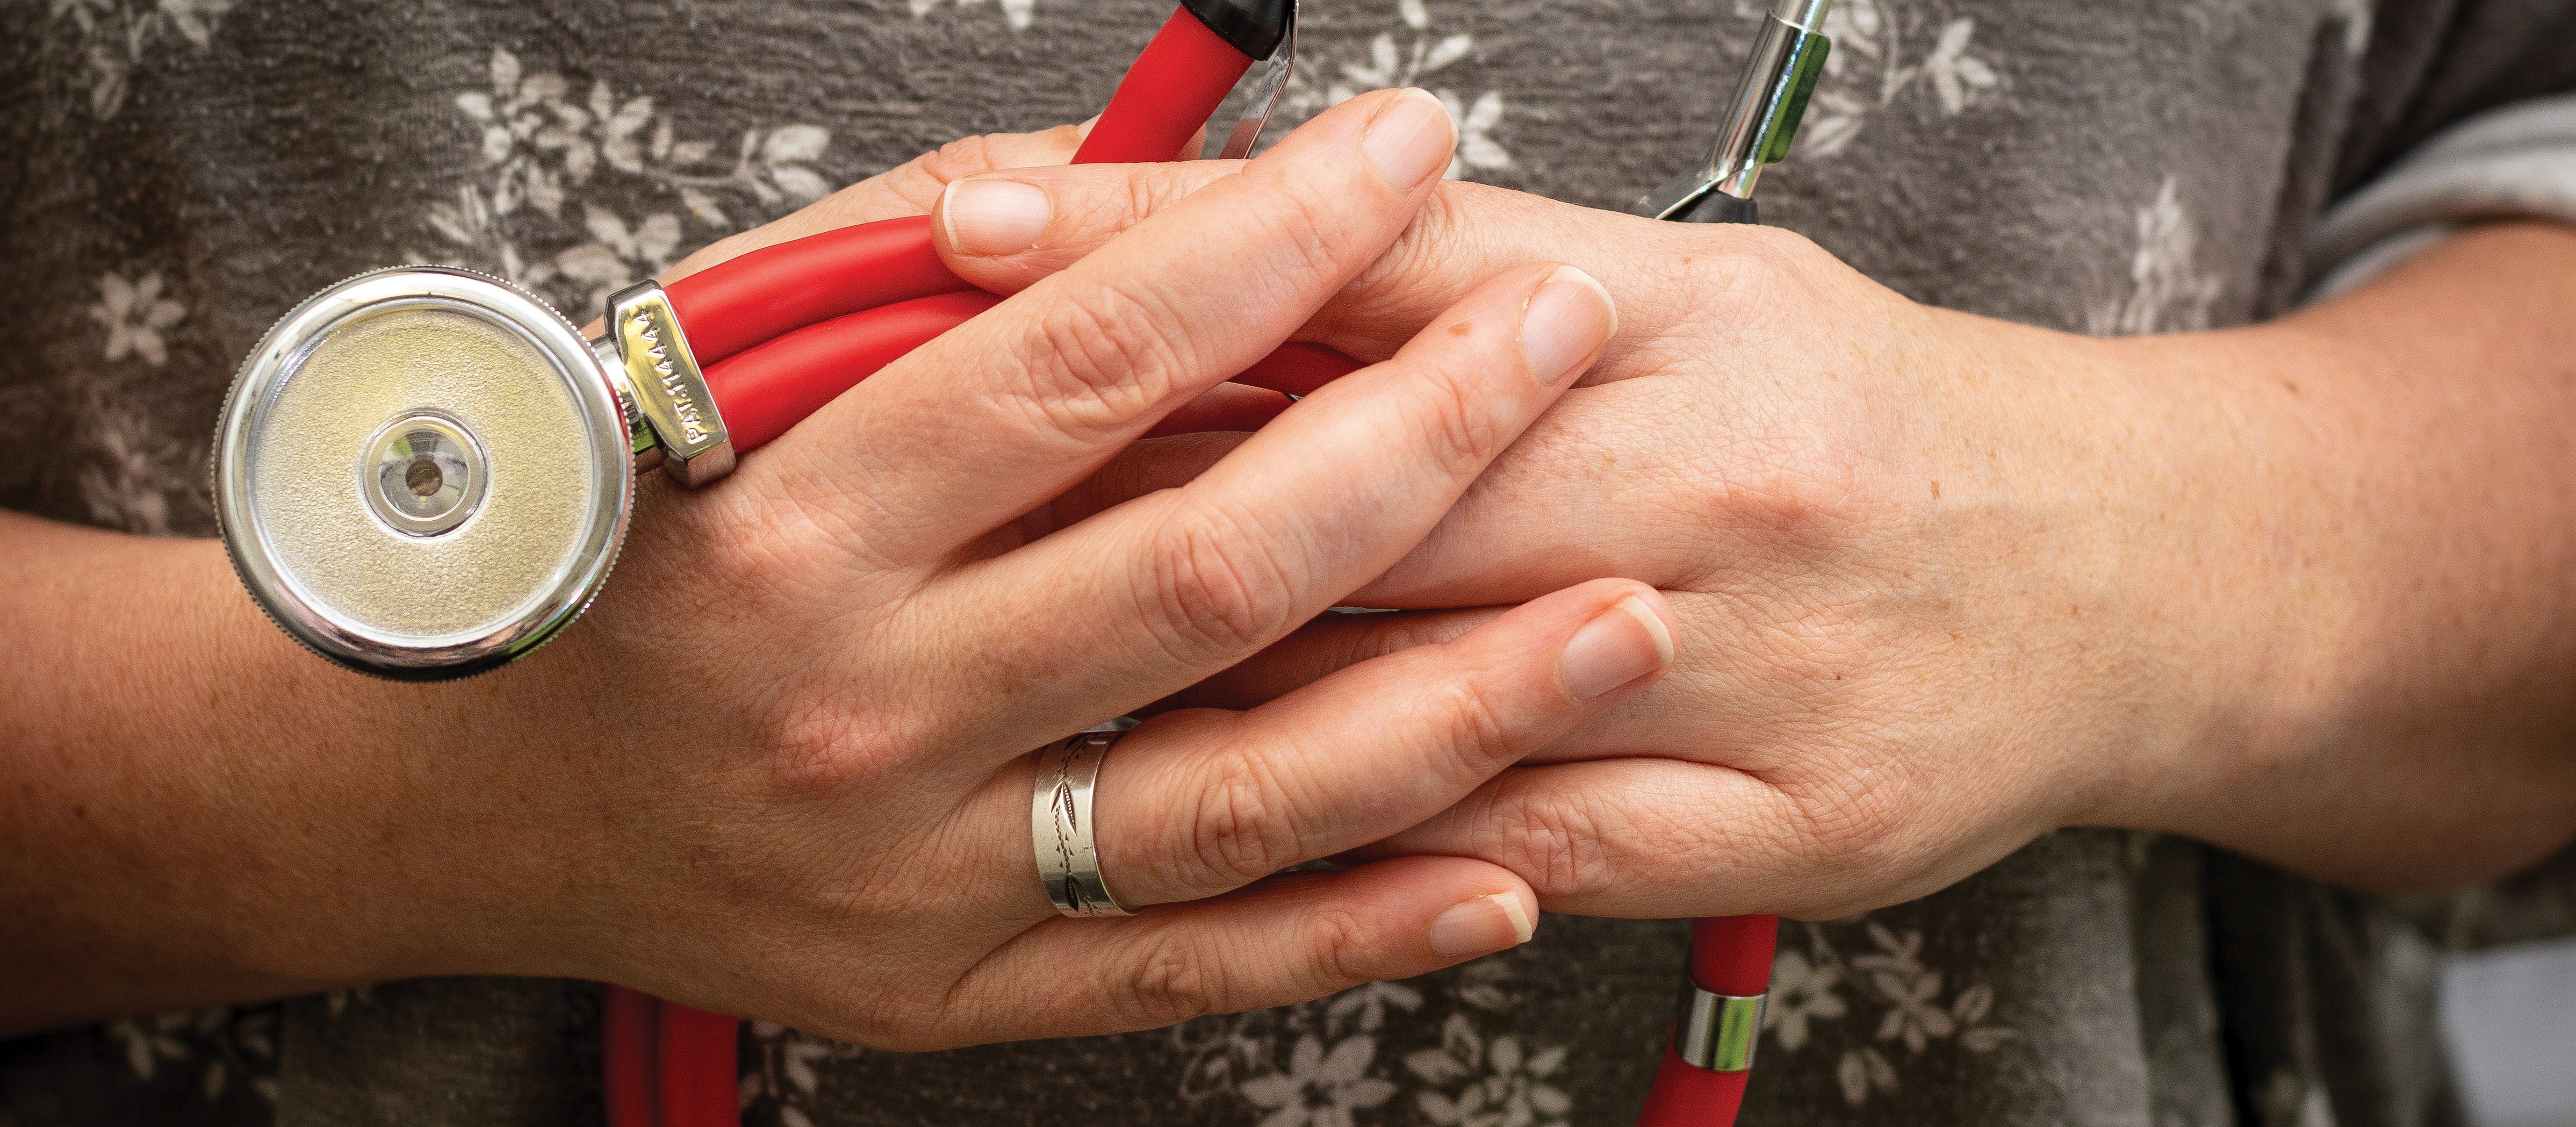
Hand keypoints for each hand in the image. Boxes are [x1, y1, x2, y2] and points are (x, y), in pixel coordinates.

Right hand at [2, 92, 1679, 1042]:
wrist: (481, 796)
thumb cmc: (632, 552)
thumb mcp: (721, 373)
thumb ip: (922, 266)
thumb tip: (1138, 181)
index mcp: (798, 519)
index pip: (1086, 358)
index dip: (1274, 243)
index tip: (1406, 156)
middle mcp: (866, 702)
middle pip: (1206, 569)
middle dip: (1421, 439)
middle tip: (1561, 338)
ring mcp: (924, 869)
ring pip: (1240, 793)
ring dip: (1457, 705)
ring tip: (1623, 618)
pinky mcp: (965, 988)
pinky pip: (1200, 967)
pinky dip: (1366, 923)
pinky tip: (1511, 865)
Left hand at [928, 161, 2575, 918]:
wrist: (2123, 574)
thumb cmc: (1867, 413)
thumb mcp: (1695, 289)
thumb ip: (1470, 276)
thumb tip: (1230, 245)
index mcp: (1685, 320)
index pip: (1376, 266)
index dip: (1157, 248)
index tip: (968, 231)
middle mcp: (1710, 485)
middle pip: (1370, 482)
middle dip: (1131, 481)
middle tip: (922, 479)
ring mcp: (1745, 673)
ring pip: (1423, 685)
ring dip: (1205, 680)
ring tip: (1019, 659)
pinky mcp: (1771, 826)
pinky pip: (1514, 847)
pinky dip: (1358, 837)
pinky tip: (1215, 822)